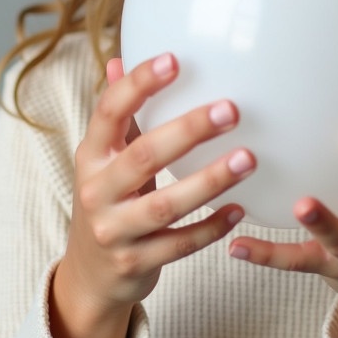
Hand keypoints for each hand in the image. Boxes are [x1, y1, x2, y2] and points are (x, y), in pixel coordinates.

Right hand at [50, 53, 255, 337]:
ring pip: (166, 205)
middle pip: (145, 155)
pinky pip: (179, 245)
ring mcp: (114, 231)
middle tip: (231, 110)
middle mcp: (97, 191)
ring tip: (248, 159)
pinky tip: (240, 209)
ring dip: (210, 181)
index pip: (110, 111)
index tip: (175, 60)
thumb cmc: (109, 201)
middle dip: (190, 130)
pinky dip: (211, 228)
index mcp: (92, 155)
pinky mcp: (136, 264)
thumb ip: (116, 116)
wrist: (89, 277)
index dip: (140, 84)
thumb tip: (118, 60)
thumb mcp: (103, 160)